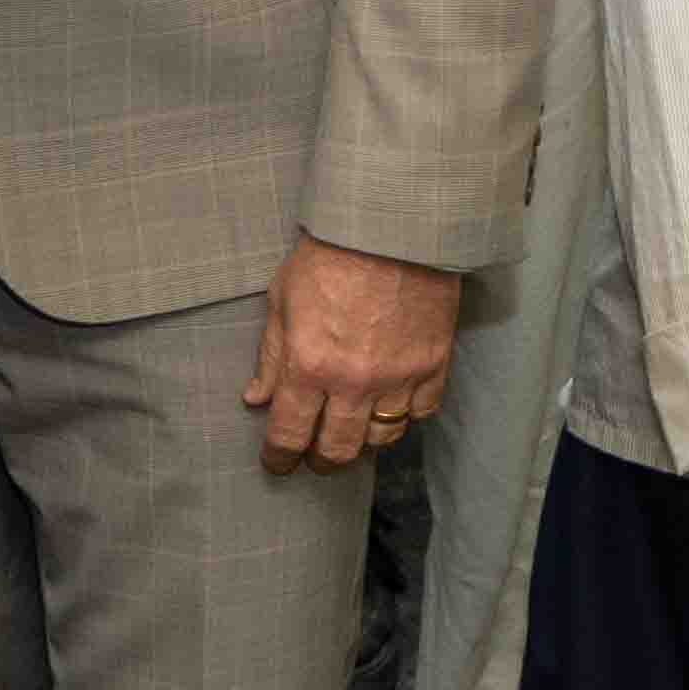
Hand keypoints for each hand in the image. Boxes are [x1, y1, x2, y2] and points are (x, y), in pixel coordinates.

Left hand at [249, 237, 465, 474]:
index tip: (277, 463)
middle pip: (337, 450)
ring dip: (363, 442)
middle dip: (320, 461)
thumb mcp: (282, 300)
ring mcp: (398, 377)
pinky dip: (405, 416)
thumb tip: (255, 399)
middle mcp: (353, 382)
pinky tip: (391, 405)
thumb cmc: (328, 256)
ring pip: (381, 439)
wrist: (392, 226)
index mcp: (308, 366)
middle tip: (314, 458)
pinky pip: (421, 412)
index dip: (279, 457)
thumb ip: (270, 356)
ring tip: (352, 431)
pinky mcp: (433, 364)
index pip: (289, 434)